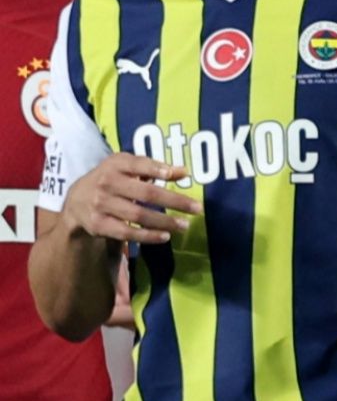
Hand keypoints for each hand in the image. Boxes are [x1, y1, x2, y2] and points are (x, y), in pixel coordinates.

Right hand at [59, 153, 194, 244]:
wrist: (76, 202)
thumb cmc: (111, 181)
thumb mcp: (128, 169)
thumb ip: (153, 168)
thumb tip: (184, 172)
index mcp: (114, 165)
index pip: (137, 164)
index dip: (158, 169)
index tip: (183, 174)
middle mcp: (106, 183)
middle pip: (145, 193)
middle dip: (174, 201)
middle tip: (197, 208)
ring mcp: (101, 204)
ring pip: (138, 215)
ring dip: (165, 221)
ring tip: (185, 225)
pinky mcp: (99, 224)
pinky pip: (127, 232)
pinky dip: (148, 236)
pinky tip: (165, 236)